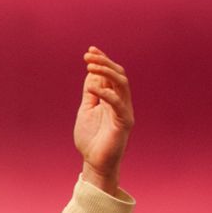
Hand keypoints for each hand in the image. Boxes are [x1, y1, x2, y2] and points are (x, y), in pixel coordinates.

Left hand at [74, 46, 133, 194]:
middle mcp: (121, 102)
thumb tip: (90, 74)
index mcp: (112, 98)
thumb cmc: (91, 139)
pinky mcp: (124, 123)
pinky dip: (106, 93)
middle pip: (118, 75)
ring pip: (122, 84)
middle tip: (88, 56)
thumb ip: (91, 93)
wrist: (94, 162)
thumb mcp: (87, 110)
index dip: (103, 60)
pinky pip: (118, 103)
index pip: (111, 74)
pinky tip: (92, 88)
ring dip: (106, 72)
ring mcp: (124, 111)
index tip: (90, 50)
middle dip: (104, 62)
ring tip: (90, 67)